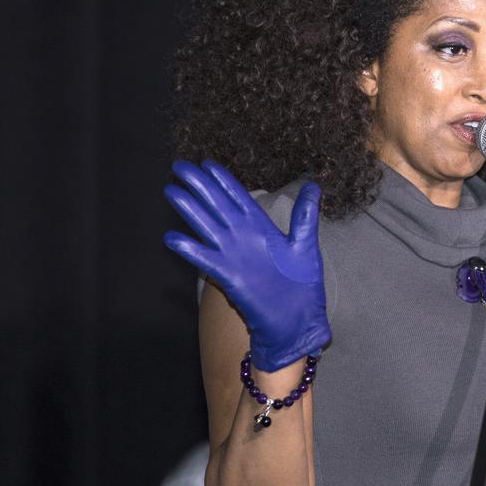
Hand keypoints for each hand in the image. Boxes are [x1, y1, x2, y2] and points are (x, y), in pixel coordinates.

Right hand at [164, 159, 330, 371]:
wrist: (296, 322)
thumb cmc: (302, 286)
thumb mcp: (305, 244)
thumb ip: (305, 215)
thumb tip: (314, 185)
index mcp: (261, 228)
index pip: (238, 197)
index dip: (223, 180)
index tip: (207, 163)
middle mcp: (243, 238)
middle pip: (217, 205)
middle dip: (198, 186)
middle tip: (179, 166)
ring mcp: (234, 256)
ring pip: (207, 226)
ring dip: (189, 209)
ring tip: (171, 191)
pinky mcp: (229, 277)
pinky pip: (206, 259)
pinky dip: (189, 250)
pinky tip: (172, 238)